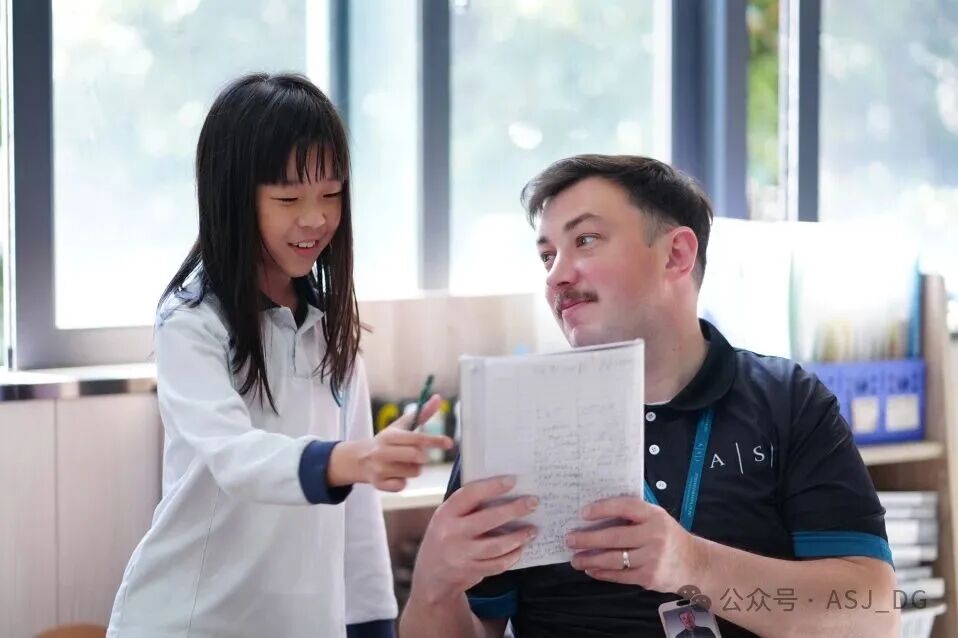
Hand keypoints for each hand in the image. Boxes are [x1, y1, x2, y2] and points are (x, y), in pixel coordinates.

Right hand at [328, 394, 452, 490]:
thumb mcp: (400, 426)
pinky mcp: (379, 484)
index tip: (449, 443)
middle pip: (418, 456)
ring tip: (401, 463)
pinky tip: (393, 475)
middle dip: (422, 456)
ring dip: (414, 469)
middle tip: (416, 455)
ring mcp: (380, 469)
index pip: (417, 438)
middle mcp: (382, 451)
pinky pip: (403, 486)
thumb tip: (438, 398)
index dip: (435, 440)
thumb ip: (421, 413)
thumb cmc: (386, 441)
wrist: (359, 460)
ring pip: (414, 471)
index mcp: (390, 435)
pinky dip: (402, 481)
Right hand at [410, 475, 538, 604]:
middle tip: (533, 502)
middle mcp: (451, 533)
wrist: (430, 577)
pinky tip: (521, 548)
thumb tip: (503, 491)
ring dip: (519, 537)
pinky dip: (512, 556)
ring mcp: (461, 555)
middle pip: (488, 519)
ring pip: (497, 546)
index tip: (513, 480)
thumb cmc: (445, 538)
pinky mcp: (470, 572)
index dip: (492, 486)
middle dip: (514, 509)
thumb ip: (467, 507)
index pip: (470, 494)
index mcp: (445, 514)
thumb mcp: (447, 518)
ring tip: (533, 530)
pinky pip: (498, 564)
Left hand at [565, 497, 706, 592]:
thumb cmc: (668, 536)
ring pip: (614, 559)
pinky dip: (602, 573)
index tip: (583, 513)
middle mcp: (655, 536)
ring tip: (574, 558)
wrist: (694, 563)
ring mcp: (652, 558)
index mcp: (654, 516)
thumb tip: (596, 513)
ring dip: (590, 559)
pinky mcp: (649, 577)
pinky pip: (620, 576)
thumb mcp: (657, 518)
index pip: (624, 507)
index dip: (602, 509)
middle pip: (614, 537)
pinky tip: (590, 569)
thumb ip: (634, 514)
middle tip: (569, 539)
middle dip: (588, 539)